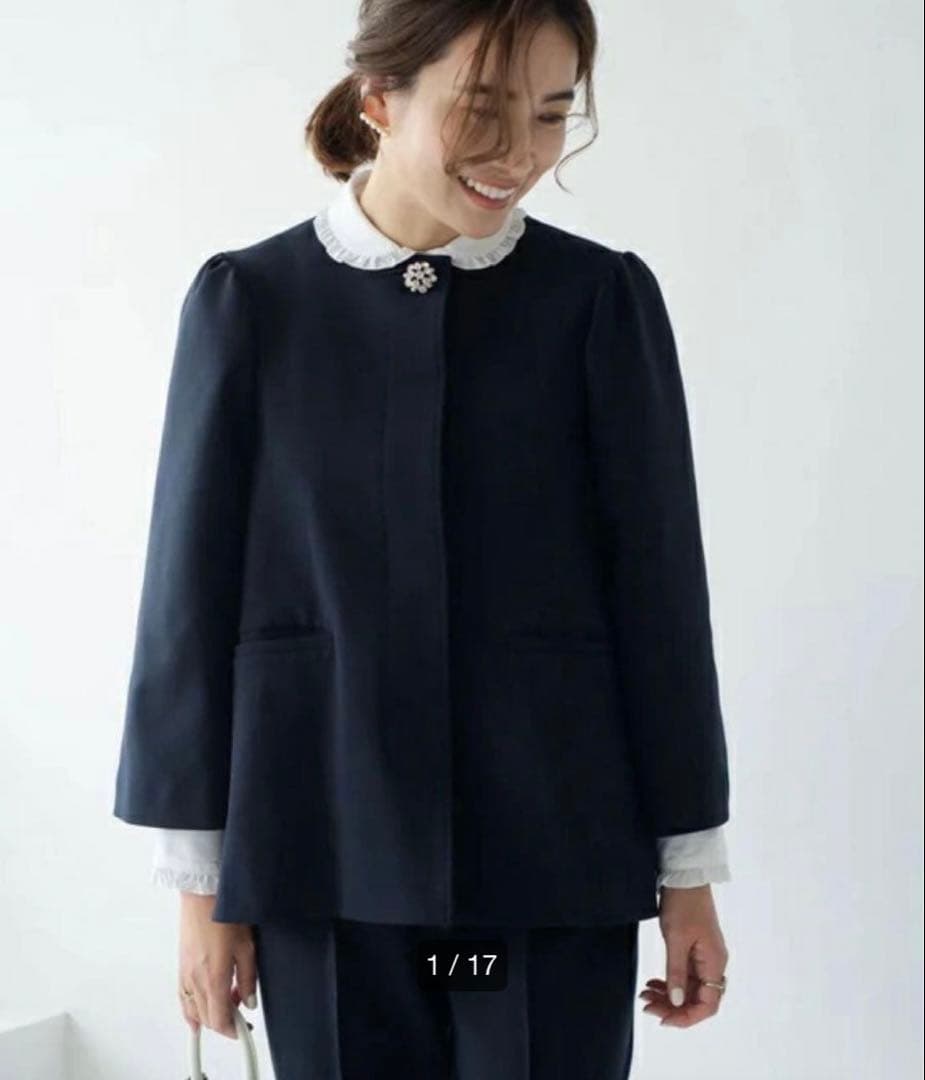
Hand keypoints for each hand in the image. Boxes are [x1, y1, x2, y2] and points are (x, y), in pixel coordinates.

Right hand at [177, 892, 258, 1039]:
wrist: (203, 895)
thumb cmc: (225, 914)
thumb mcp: (247, 947)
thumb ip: (249, 978)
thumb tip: (249, 1001)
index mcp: (214, 978)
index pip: (220, 1020)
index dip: (232, 1030)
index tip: (244, 1029)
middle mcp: (196, 981)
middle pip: (208, 1018)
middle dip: (225, 1020)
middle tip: (242, 1004)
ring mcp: (186, 974)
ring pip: (195, 1010)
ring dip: (211, 1013)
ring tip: (228, 998)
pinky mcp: (181, 967)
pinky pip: (184, 998)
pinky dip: (191, 1009)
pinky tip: (197, 1012)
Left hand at [639, 884, 728, 1027]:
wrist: (685, 876)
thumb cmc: (683, 904)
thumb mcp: (676, 939)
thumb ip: (676, 972)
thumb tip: (676, 1001)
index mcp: (714, 963)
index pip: (708, 1005)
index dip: (687, 1017)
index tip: (663, 1019)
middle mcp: (713, 964)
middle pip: (696, 999)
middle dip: (672, 1007)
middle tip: (646, 1005)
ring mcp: (704, 956)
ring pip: (688, 988)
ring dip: (668, 995)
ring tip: (645, 994)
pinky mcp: (695, 949)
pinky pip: (684, 974)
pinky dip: (669, 981)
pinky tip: (653, 982)